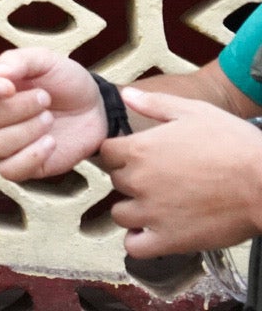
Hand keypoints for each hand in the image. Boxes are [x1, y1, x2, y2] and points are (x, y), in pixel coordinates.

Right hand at [0, 47, 107, 180]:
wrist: (96, 108)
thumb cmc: (65, 81)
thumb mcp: (45, 60)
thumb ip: (18, 61)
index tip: (9, 87)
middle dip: (17, 108)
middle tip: (46, 98)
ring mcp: (5, 143)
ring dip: (25, 131)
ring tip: (50, 119)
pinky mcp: (23, 165)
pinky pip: (8, 170)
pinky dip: (30, 157)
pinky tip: (50, 143)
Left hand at [100, 88, 261, 256]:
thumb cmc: (235, 146)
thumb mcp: (195, 112)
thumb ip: (155, 104)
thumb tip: (126, 94)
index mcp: (139, 149)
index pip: (106, 152)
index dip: (121, 153)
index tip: (137, 156)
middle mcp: (138, 181)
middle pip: (116, 182)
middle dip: (132, 179)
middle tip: (159, 179)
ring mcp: (152, 213)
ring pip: (121, 214)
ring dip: (134, 210)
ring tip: (157, 206)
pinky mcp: (170, 240)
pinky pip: (136, 247)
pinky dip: (140, 242)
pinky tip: (153, 232)